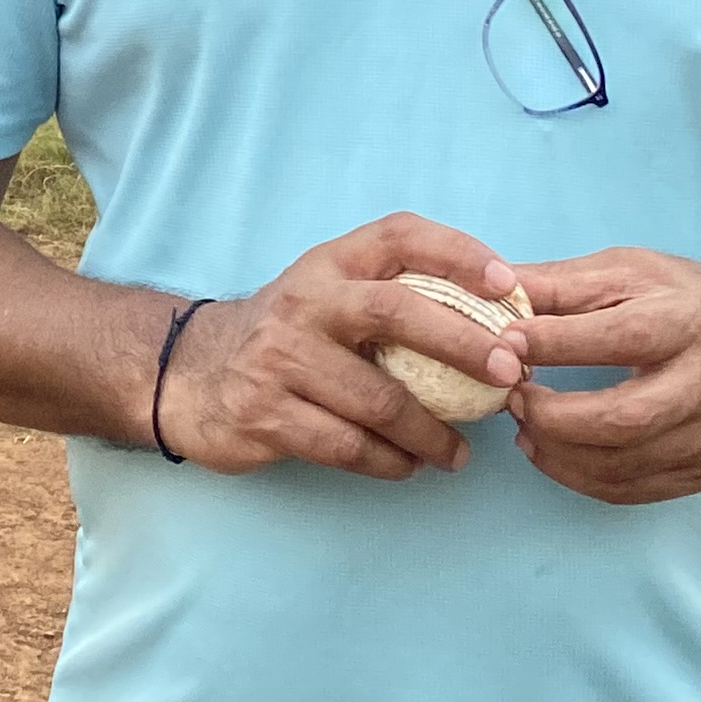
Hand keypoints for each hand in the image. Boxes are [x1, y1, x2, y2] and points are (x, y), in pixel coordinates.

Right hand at [155, 215, 530, 481]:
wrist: (190, 373)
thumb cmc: (287, 335)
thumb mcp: (326, 294)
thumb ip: (391, 296)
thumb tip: (494, 325)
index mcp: (329, 263)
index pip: (400, 236)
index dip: (459, 253)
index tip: (510, 285)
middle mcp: (305, 302)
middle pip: (396, 312)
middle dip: (463, 344)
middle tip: (509, 375)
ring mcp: (281, 358)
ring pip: (379, 399)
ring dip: (431, 433)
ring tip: (459, 453)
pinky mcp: (267, 414)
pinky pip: (347, 446)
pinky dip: (389, 462)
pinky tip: (407, 466)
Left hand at [505, 249, 700, 505]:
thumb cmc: (690, 300)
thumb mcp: (631, 271)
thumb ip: (563, 284)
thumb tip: (493, 288)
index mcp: (686, 323)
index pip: (620, 336)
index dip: (556, 342)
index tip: (507, 340)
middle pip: (624, 417)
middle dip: (555, 415)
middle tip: (512, 398)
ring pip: (625, 463)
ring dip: (559, 453)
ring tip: (523, 427)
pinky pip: (635, 490)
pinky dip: (583, 479)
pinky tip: (553, 455)